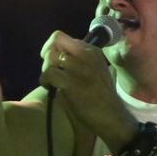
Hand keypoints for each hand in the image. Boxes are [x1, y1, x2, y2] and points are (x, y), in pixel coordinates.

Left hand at [38, 31, 136, 150]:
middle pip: (55, 42)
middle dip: (48, 56)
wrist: (112, 118)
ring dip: (46, 69)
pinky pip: (49, 73)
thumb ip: (78, 60)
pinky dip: (45, 81)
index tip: (54, 62)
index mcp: (93, 51)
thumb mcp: (95, 71)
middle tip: (52, 72)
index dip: (52, 48)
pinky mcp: (72, 83)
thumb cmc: (100, 97)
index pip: (62, 38)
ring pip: (50, 57)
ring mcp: (80, 69)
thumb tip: (54, 53)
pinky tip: (50, 88)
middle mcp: (87, 56)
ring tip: (51, 82)